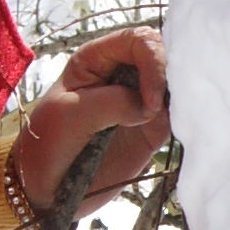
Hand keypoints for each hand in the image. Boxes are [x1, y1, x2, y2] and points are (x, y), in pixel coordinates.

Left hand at [11, 27, 168, 215]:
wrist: (46, 189)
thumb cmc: (47, 144)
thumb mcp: (70, 115)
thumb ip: (112, 102)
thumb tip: (150, 108)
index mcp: (96, 59)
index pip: (136, 41)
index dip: (152, 60)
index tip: (150, 99)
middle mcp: (122, 74)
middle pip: (162, 56)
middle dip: (169, 76)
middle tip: (159, 109)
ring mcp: (138, 101)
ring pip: (174, 85)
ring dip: (179, 97)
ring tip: (167, 120)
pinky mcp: (150, 129)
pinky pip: (176, 115)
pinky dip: (183, 118)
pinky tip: (178, 127)